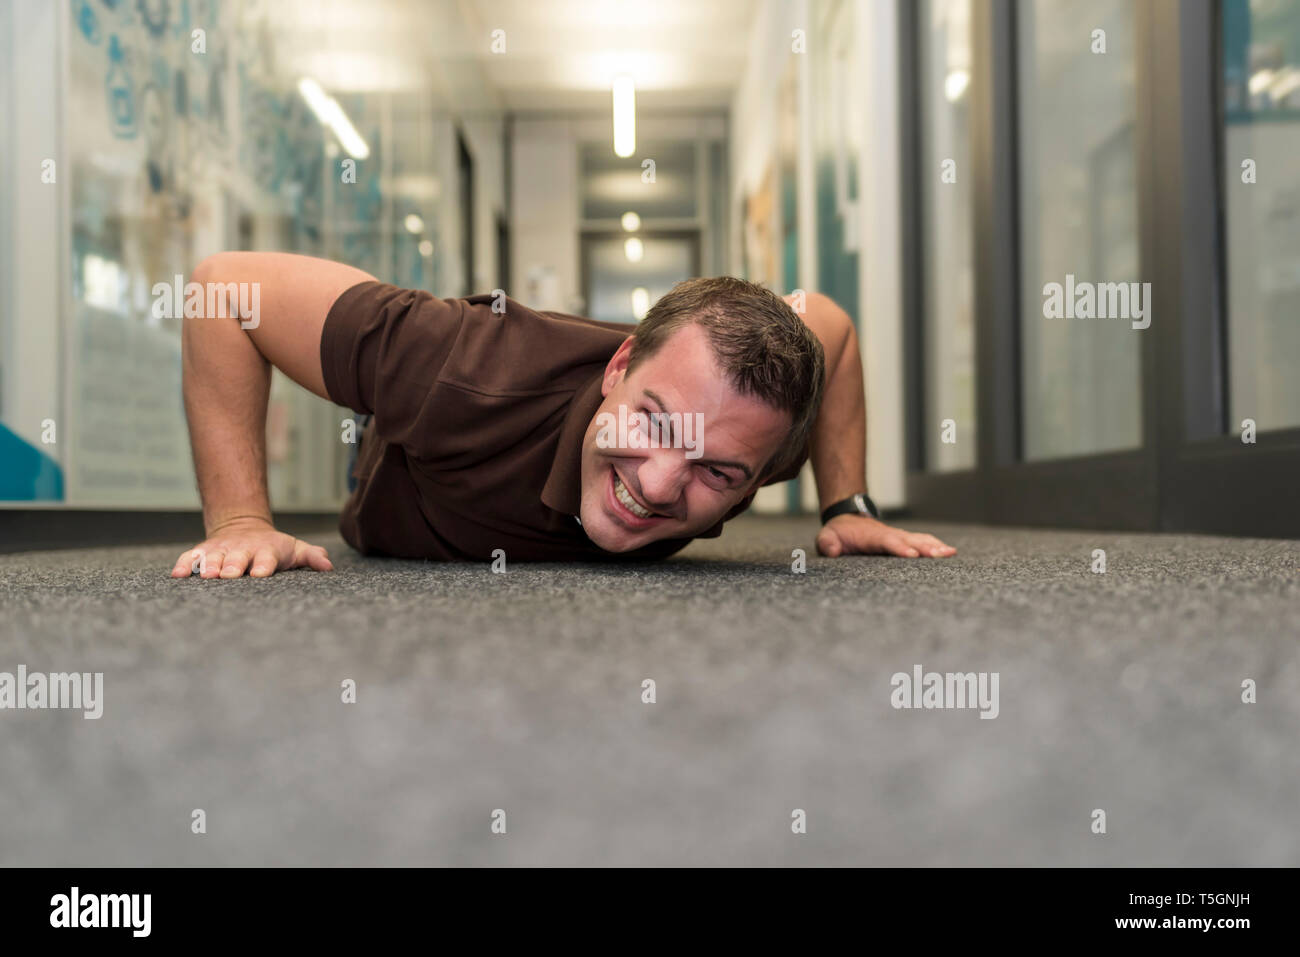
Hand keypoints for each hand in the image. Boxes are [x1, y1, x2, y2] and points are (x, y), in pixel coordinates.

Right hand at [170, 517, 334, 578]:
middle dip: (234, 566)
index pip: (266, 558)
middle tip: (230, 575)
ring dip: (209, 566)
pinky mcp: (202, 553)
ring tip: (205, 576)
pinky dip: (183, 565)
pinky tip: (177, 575)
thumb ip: (311, 557)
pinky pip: (190, 558)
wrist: (244, 527)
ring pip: (212, 558)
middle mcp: (242, 551)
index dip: (263, 565)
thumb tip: (328, 565)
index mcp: (266, 551)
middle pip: (237, 558)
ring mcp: (221, 551)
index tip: (260, 574)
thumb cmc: (275, 547)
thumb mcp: (295, 549)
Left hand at [815, 514, 955, 558]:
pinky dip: (936, 546)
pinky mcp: (904, 541)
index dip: (899, 547)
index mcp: (872, 537)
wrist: (847, 521)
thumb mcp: (826, 537)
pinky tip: (950, 553)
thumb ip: (828, 543)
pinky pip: (922, 541)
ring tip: (951, 553)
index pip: (887, 542)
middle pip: (910, 540)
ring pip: (919, 539)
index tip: (913, 554)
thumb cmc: (838, 533)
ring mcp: (899, 537)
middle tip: (942, 554)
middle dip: (925, 547)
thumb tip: (832, 549)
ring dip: (935, 546)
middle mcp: (889, 535)